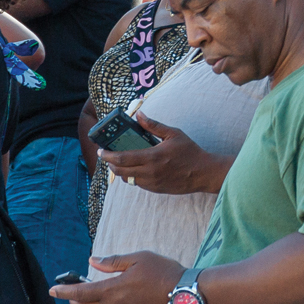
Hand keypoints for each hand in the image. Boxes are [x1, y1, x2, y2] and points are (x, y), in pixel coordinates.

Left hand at [49, 251, 184, 301]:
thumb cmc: (162, 271)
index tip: (53, 290)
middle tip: (70, 291)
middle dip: (73, 300)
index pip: (81, 293)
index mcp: (114, 288)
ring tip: (84, 298)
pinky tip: (103, 300)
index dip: (64, 292)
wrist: (181, 290)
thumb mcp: (138, 258)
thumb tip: (92, 260)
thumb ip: (113, 261)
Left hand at [96, 113, 231, 194]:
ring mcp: (151, 183)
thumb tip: (139, 114)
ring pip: (127, 179)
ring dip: (121, 170)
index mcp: (152, 156)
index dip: (108, 155)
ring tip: (122, 161)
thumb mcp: (174, 134)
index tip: (101, 150)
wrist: (202, 172)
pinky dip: (133, 176)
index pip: (122, 158)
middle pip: (120, 171)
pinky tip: (137, 168)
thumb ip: (154, 125)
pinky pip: (137, 183)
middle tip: (108, 157)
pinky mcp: (155, 189)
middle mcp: (149, 172)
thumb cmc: (189, 151)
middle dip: (110, 164)